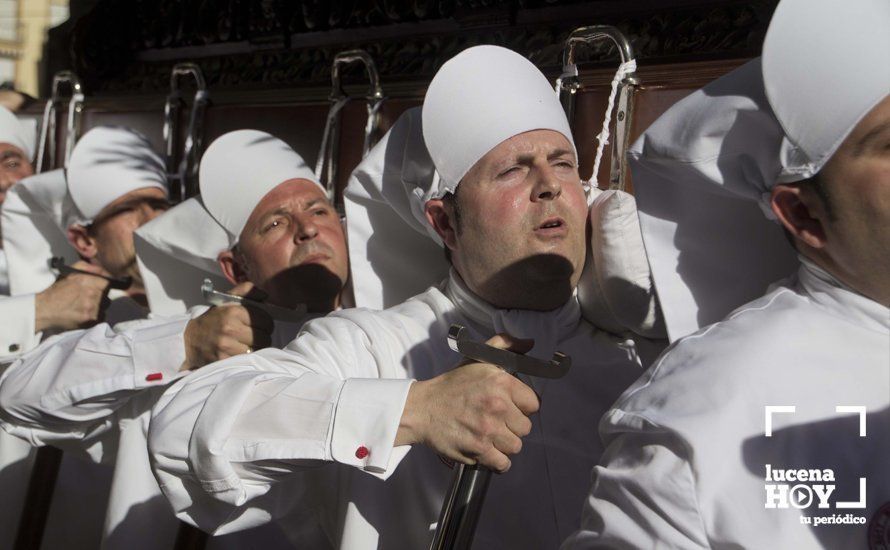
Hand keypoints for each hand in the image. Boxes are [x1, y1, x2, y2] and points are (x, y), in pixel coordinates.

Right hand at [34, 261, 111, 331]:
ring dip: (98, 306)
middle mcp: (91, 294)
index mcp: (86, 281)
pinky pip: (101, 317)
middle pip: (107, 295)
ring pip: (105, 306)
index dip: (105, 285)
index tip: (101, 287)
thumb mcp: (69, 272)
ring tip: (86, 306)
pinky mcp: (90, 320)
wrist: (44, 309)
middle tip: (89, 297)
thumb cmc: (55, 292)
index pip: (108, 282)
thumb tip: (100, 269)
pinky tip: (85, 313)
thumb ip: (87, 267)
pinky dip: (96, 315)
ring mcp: (91, 308)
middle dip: (100, 295)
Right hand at [182, 282, 272, 370]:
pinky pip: (247, 361)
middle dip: (262, 338)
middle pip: (264, 338)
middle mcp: (229, 328)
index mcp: (233, 311)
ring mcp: (226, 346)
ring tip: (246, 345)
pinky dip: (246, 359)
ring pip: (258, 351)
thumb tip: (265, 295)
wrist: (188, 339)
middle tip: (253, 336)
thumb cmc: (213, 319)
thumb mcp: (226, 300)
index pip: (266, 320)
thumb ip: (246, 291)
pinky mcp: (223, 361)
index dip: (266, 323)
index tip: (259, 325)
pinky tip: (239, 353)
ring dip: (255, 350)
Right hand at [396, 334, 538, 472]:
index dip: (523, 407)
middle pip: (526, 428)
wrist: (422, 408)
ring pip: (515, 446)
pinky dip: (497, 461)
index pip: (534, 404)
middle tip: (497, 422)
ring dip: (504, 444)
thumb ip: (505, 346)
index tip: (511, 407)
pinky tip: (488, 452)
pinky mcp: (478, 450)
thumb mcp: (478, 360)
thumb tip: (530, 342)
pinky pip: (503, 463)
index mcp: (501, 383)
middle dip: (513, 426)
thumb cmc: (451, 386)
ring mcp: (488, 430)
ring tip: (490, 435)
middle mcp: (498, 406)